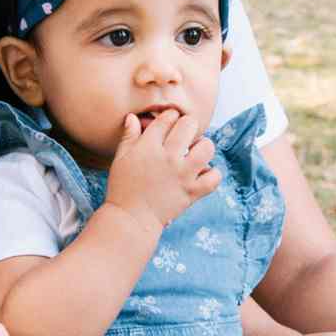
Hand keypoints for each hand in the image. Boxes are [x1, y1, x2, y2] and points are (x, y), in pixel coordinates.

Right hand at [103, 109, 219, 235]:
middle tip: (183, 136)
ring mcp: (183, 174)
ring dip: (203, 146)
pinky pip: (214, 177)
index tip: (169, 123)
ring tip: (195, 153)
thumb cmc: (122, 187)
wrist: (131, 218)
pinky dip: (212, 173)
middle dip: (187, 126)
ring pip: (207, 147)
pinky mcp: (192, 192)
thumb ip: (129, 135)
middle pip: (189, 125)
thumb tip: (133, 117)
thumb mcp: (121, 158)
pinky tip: (202, 173)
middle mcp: (168, 157)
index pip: (168, 117)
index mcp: (149, 146)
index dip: (170, 116)